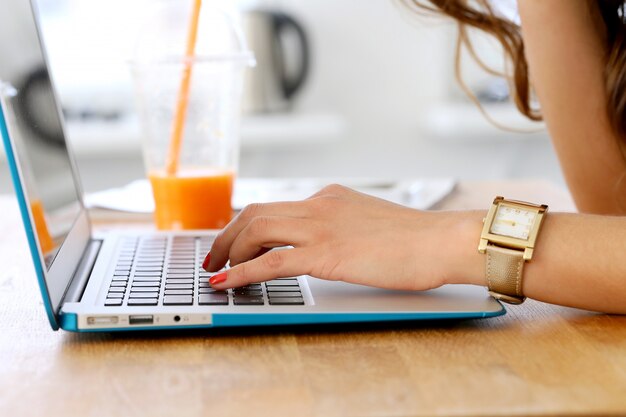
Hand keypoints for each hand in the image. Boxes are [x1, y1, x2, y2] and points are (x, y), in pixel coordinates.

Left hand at [204, 184, 479, 289]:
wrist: (441, 241)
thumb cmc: (415, 238)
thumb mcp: (369, 223)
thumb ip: (343, 226)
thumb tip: (327, 243)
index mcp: (330, 197)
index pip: (276, 206)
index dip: (247, 224)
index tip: (235, 241)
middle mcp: (319, 205)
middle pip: (255, 212)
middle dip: (227, 235)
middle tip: (214, 257)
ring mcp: (320, 227)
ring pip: (256, 229)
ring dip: (229, 251)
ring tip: (216, 271)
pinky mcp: (325, 254)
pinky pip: (271, 261)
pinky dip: (243, 272)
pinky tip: (227, 283)